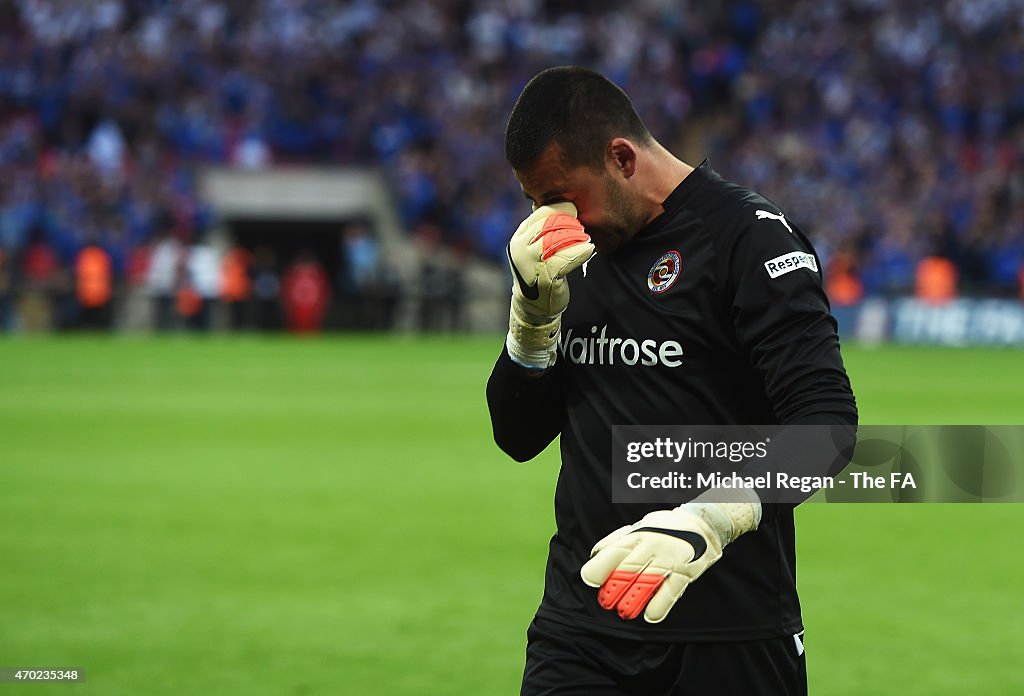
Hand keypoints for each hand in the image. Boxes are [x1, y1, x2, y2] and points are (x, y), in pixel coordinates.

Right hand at [505, 202, 593, 368]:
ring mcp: (530, 263)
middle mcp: (520, 248)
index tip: (574, 214)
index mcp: (519, 237)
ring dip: (576, 236)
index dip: (560, 211)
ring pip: (556, 238)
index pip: (541, 213)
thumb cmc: (542, 272)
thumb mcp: (538, 248)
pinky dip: (580, 252)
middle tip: (582, 228)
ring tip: (585, 239)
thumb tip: (565, 204)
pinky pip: (565, 258)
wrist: (535, 307)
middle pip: (549, 224)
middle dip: (570, 223)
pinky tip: (589, 249)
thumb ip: (546, 229)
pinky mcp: (544, 276)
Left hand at [580, 490, 760, 622]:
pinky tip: (650, 615)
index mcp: (637, 535)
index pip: (615, 550)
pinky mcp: (686, 571)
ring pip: (649, 580)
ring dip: (634, 598)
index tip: (591, 580)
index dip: (600, 566)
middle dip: (614, 587)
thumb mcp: (638, 527)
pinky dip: (660, 604)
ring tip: (624, 612)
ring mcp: (669, 558)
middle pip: (629, 568)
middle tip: (606, 602)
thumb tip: (594, 555)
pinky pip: (672, 589)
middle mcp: (652, 545)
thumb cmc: (663, 528)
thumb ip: (615, 541)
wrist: (701, 524)